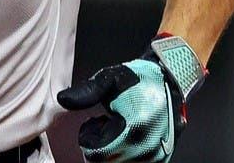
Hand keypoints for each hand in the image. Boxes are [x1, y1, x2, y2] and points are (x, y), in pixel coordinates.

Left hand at [56, 35, 204, 162]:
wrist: (171, 79)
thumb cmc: (139, 78)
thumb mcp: (109, 79)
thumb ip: (86, 92)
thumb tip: (63, 100)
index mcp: (134, 130)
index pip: (97, 155)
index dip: (89, 138)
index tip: (96, 121)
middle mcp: (148, 148)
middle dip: (100, 145)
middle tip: (107, 123)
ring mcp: (156, 156)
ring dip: (114, 151)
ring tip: (119, 129)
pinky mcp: (162, 158)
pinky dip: (128, 154)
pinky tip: (130, 137)